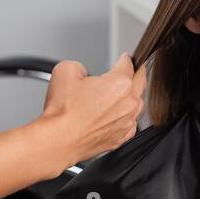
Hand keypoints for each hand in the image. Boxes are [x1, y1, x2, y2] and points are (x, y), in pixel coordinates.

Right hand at [39, 53, 147, 169]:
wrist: (59, 140)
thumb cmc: (63, 112)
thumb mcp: (65, 70)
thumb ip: (79, 66)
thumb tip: (82, 72)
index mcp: (119, 84)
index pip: (128, 65)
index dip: (125, 58)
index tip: (125, 58)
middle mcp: (128, 103)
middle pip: (140, 83)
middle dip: (137, 74)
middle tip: (133, 70)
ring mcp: (127, 122)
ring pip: (137, 105)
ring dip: (131, 97)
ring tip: (121, 94)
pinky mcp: (121, 138)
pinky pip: (130, 124)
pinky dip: (125, 118)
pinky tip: (114, 115)